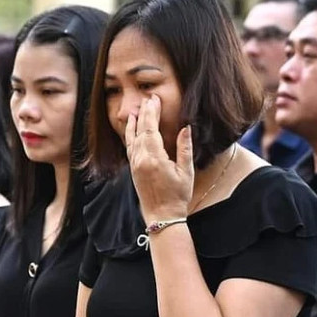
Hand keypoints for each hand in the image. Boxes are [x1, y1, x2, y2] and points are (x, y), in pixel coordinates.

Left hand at [126, 95, 193, 223]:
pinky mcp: (133, 170)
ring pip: (132, 137)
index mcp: (154, 158)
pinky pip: (129, 147)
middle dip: (144, 113)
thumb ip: (184, 148)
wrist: (162, 216)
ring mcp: (135, 165)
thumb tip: (186, 127)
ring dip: (135, 122)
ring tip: (137, 109)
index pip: (151, 128)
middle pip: (141, 130)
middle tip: (148, 99)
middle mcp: (141, 160)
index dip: (152, 112)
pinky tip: (131, 128)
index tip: (155, 100)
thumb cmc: (177, 196)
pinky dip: (130, 135)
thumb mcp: (186, 172)